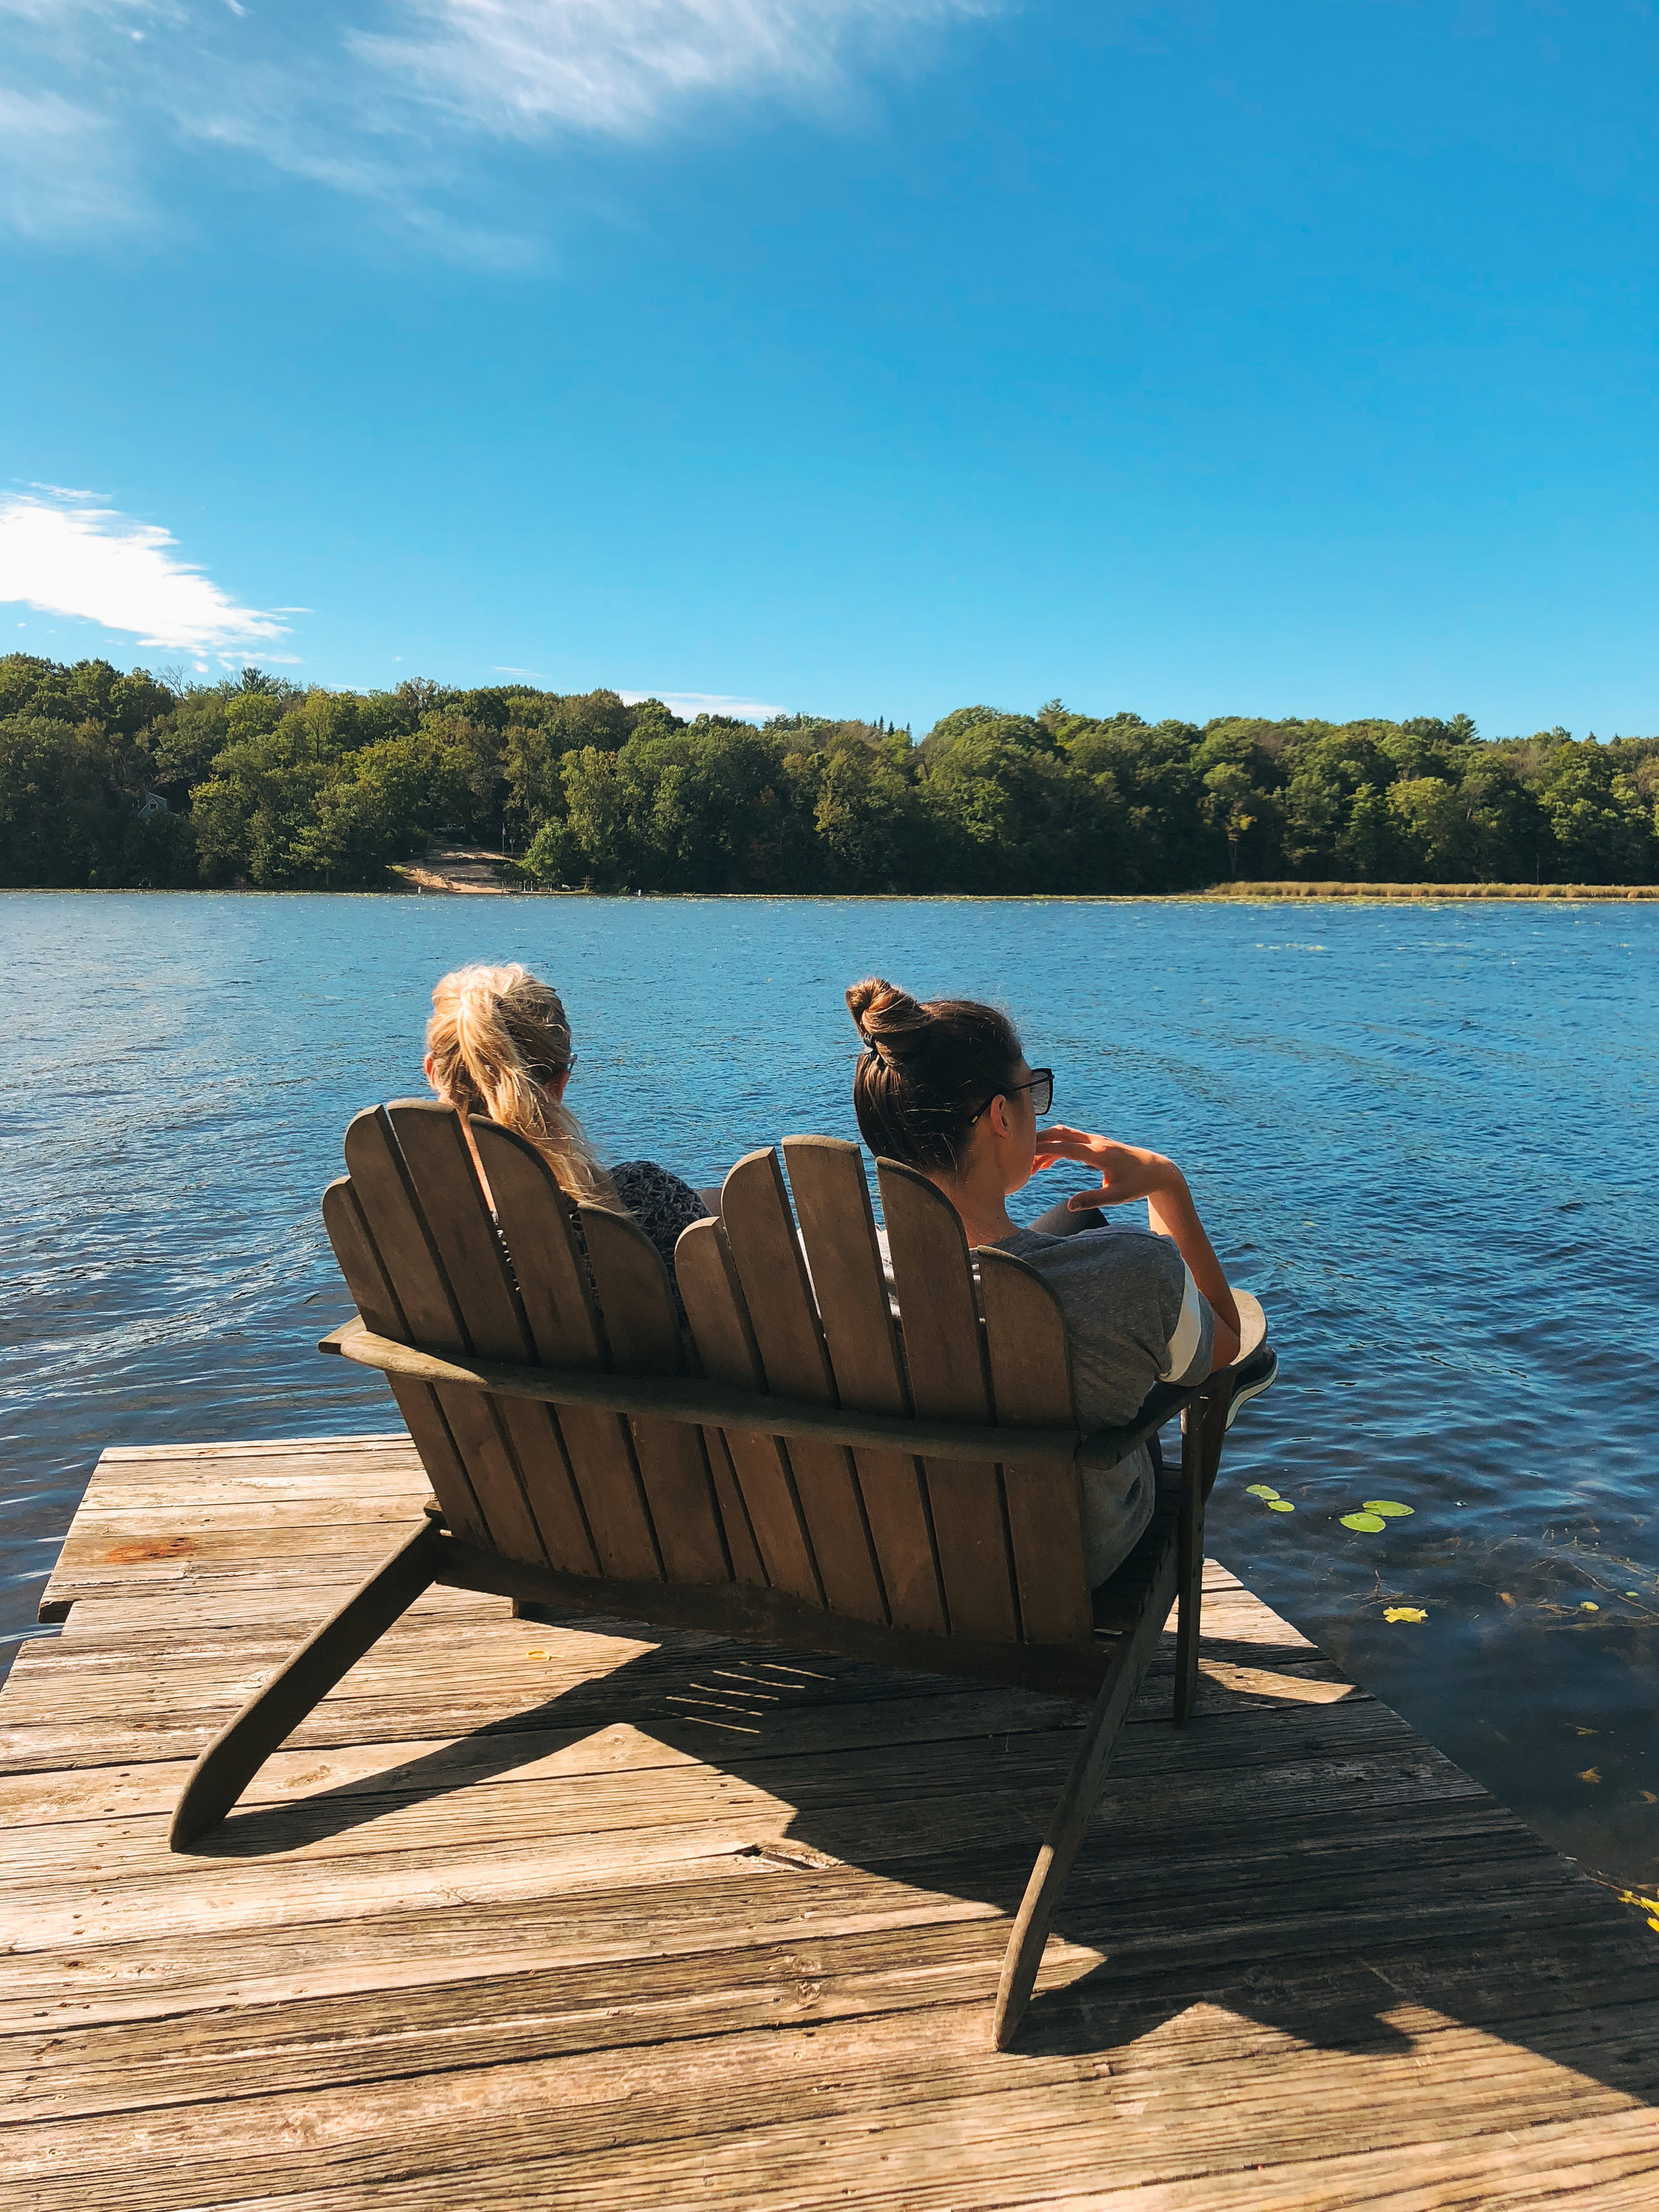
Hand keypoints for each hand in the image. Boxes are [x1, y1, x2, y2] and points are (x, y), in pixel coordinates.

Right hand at [1032, 1124, 1184, 1210]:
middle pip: (1061, 1133)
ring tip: (1030, 1167)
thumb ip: (1092, 1199)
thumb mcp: (1116, 1196)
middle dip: (1039, 1141)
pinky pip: (1071, 1140)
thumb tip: (1069, 1206)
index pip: (1066, 1148)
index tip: (1025, 1154)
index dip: (1044, 1150)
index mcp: (1099, 1154)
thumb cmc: (1138, 1185)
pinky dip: (1056, 1148)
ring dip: (1046, 1145)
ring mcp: (1096, 1140)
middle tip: (1020, 1155)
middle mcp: (1096, 1142)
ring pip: (1064, 1135)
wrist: (1157, 1170)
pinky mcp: (1096, 1143)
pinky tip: (1046, 1164)